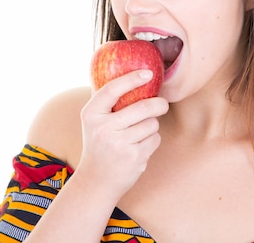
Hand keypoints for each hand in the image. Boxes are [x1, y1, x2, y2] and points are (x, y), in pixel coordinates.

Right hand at [76, 69, 168, 197]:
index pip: (112, 89)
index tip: (148, 73)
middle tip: (162, 104)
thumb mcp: (94, 121)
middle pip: (142, 107)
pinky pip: (155, 139)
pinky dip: (152, 140)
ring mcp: (119, 144)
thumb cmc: (99, 143)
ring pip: (152, 124)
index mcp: (91, 114)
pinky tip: (140, 146)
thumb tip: (128, 73)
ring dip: (153, 125)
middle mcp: (103, 128)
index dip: (132, 79)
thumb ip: (107, 101)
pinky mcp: (134, 158)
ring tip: (141, 132)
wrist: (96, 180)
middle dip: (159, 104)